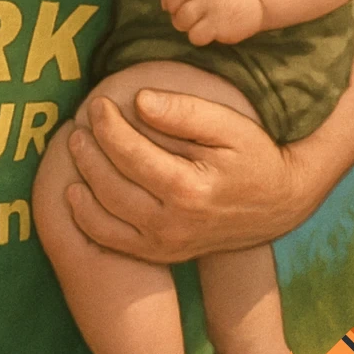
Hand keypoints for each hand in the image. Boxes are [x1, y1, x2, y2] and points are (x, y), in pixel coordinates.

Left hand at [63, 89, 303, 260]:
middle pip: (111, 186)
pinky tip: (75, 192)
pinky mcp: (162, 254)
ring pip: (104, 216)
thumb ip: (186, 111)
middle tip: (77, 123)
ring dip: (81, 180)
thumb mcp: (231, 126)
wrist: (279, 205)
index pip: (131, 155)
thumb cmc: (254, 156)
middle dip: (87, 152)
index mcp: (190, 190)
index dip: (107, 126)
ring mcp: (167, 244)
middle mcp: (174, 224)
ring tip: (74, 147)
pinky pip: (112, 242)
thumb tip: (140, 100)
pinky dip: (87, 219)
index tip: (97, 103)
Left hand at [160, 0, 263, 44]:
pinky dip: (197, 36)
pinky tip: (206, 31)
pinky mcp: (218, 25)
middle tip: (186, 14)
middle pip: (173, 4)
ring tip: (196, 22)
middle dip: (174, 11)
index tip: (172, 3)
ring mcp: (211, 6)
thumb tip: (163, 0)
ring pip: (181, 21)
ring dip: (184, 24)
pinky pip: (195, 35)